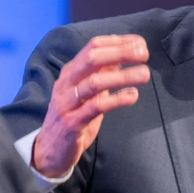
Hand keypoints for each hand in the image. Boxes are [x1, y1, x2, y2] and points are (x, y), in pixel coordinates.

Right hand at [31, 35, 149, 178]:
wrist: (49, 151)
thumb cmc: (72, 117)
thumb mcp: (87, 92)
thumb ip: (102, 74)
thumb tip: (124, 55)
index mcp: (71, 72)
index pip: (93, 46)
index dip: (118, 42)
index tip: (140, 43)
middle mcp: (66, 83)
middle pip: (92, 58)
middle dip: (120, 52)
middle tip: (144, 54)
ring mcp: (67, 102)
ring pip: (94, 82)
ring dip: (122, 76)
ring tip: (144, 74)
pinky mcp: (72, 123)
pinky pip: (96, 107)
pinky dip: (117, 99)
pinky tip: (132, 96)